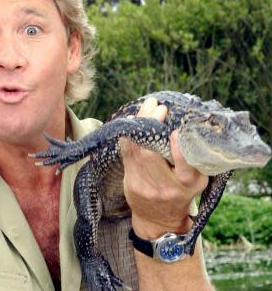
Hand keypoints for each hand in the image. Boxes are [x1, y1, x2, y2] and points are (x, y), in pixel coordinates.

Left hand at [121, 98, 208, 237]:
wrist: (159, 218)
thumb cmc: (182, 192)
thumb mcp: (197, 180)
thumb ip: (195, 159)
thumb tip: (188, 125)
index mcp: (188, 185)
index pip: (185, 169)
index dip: (179, 150)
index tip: (176, 132)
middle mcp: (166, 188)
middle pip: (151, 155)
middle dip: (151, 127)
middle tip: (157, 106)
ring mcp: (145, 186)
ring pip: (135, 152)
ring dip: (139, 126)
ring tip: (146, 107)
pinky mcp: (130, 183)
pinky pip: (126, 154)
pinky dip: (129, 136)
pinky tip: (133, 122)